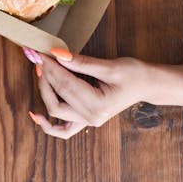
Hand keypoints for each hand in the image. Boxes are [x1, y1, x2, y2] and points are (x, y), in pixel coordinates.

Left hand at [23, 47, 148, 138]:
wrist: (147, 85)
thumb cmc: (133, 74)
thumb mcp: (109, 66)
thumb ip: (81, 62)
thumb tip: (57, 54)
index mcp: (98, 105)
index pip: (66, 85)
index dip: (50, 67)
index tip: (39, 52)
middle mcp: (91, 117)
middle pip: (58, 97)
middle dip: (45, 75)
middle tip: (37, 56)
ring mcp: (88, 121)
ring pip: (56, 110)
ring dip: (44, 91)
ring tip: (40, 71)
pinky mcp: (86, 120)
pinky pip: (63, 130)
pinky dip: (48, 125)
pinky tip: (35, 115)